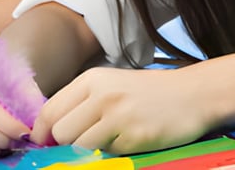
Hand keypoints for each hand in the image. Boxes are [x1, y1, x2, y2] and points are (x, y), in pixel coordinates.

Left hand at [29, 66, 210, 154]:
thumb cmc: (146, 92)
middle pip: (61, 132)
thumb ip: (80, 102)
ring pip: (80, 147)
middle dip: (65, 144)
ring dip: (88, 151)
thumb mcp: (109, 84)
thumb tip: (49, 128)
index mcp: (91, 80)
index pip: (50, 110)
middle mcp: (102, 95)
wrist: (192, 95)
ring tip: (106, 141)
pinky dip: (114, 153)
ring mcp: (119, 117)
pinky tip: (128, 140)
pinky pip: (108, 155)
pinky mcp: (135, 137)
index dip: (41, 131)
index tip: (43, 143)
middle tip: (79, 144)